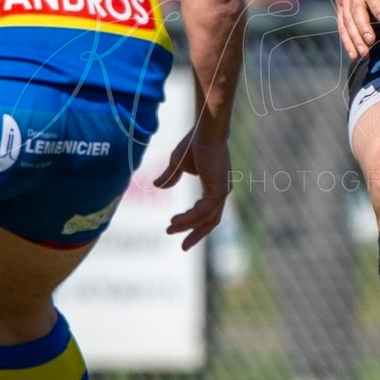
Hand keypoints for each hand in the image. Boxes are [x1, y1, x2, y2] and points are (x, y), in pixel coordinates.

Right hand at [152, 123, 231, 249]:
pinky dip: (189, 218)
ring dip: (187, 226)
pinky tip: (176, 221)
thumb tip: (157, 186)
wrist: (204, 132)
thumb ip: (169, 177)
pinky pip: (202, 211)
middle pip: (211, 221)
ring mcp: (222, 192)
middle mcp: (222, 192)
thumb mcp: (177, 163)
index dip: (196, 224)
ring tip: (170, 230)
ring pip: (205, 218)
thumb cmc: (194, 143)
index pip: (208, 212)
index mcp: (216, 187)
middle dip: (196, 235)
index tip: (179, 231)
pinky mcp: (218, 191)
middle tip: (183, 247)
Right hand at [328, 0, 379, 58]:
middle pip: (355, 8)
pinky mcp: (340, 2)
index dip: (375, 4)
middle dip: (361, 26)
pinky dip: (345, 38)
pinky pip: (341, 22)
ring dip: (353, 36)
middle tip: (371, 41)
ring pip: (346, 18)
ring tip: (363, 52)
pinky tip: (353, 53)